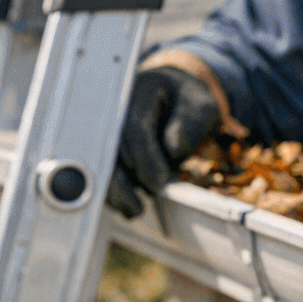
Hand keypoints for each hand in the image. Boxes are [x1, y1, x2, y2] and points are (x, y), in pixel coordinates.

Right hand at [107, 66, 221, 216]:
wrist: (176, 99)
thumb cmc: (190, 105)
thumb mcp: (200, 109)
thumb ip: (188, 125)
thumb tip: (173, 149)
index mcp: (142, 91)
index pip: (137, 126)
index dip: (147, 157)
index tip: (159, 182)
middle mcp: (117, 107)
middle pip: (114, 146)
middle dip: (127, 179)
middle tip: (141, 205)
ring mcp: (107, 125)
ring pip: (102, 159)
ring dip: (114, 188)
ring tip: (132, 210)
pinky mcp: (105, 144)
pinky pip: (103, 167)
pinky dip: (112, 188)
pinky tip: (125, 205)